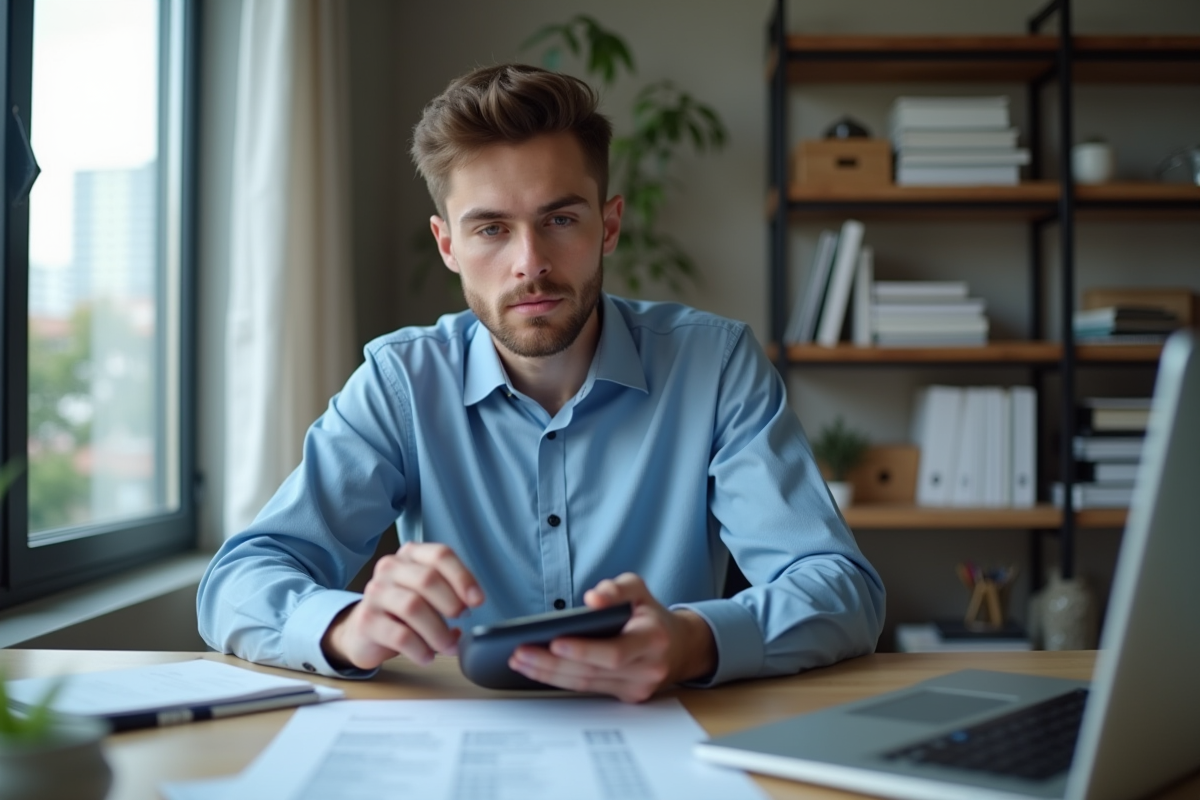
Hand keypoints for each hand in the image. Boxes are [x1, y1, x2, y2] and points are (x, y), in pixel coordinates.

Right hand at [322, 542, 483, 670]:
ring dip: (438, 631)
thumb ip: (450, 594)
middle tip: (462, 622)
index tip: (477, 600)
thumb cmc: (402, 611)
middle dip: (451, 603)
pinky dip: (420, 649)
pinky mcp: (366, 620)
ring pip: (413, 606)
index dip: (463, 577)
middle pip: (427, 578)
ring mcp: (375, 592)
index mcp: (410, 555)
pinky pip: (399, 635)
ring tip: (448, 647)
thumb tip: (472, 605)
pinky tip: (427, 656)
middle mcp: (390, 568)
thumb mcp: (427, 595)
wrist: (363, 632)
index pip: (440, 555)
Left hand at [507, 573, 716, 702]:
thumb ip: (617, 588)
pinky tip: (537, 669)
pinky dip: (560, 680)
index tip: (555, 642)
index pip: (616, 652)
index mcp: (653, 639)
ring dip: (549, 674)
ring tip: (519, 659)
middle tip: (520, 652)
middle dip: (552, 664)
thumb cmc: (651, 615)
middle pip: (593, 672)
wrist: (679, 647)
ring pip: (586, 685)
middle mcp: (648, 668)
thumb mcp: (639, 590)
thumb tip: (593, 598)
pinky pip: (588, 689)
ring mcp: (637, 688)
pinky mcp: (626, 697)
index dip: (584, 650)